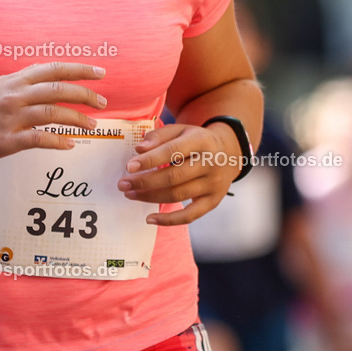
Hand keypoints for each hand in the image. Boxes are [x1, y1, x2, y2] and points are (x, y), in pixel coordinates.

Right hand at [0, 62, 106, 160]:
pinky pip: (39, 139)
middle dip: (84, 95)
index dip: (80, 70)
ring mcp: (11, 117)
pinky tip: (70, 144)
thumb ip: (27, 79)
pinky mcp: (8, 140)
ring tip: (92, 124)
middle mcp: (15, 95)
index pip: (54, 69)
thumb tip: (51, 73)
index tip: (101, 73)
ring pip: (51, 114)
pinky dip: (58, 141)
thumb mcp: (3, 84)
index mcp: (17, 80)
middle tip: (103, 103)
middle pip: (57, 90)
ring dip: (76, 119)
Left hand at [117, 121, 240, 225]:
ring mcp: (213, 185)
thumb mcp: (181, 130)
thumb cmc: (196, 141)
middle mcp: (210, 164)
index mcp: (201, 141)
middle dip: (145, 182)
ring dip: (150, 197)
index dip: (150, 160)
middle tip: (123, 184)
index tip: (129, 166)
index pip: (173, 151)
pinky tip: (149, 218)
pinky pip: (190, 215)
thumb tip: (139, 149)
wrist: (229, 153)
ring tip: (130, 194)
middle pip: (174, 176)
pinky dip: (169, 220)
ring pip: (178, 195)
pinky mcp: (213, 201)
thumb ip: (159, 136)